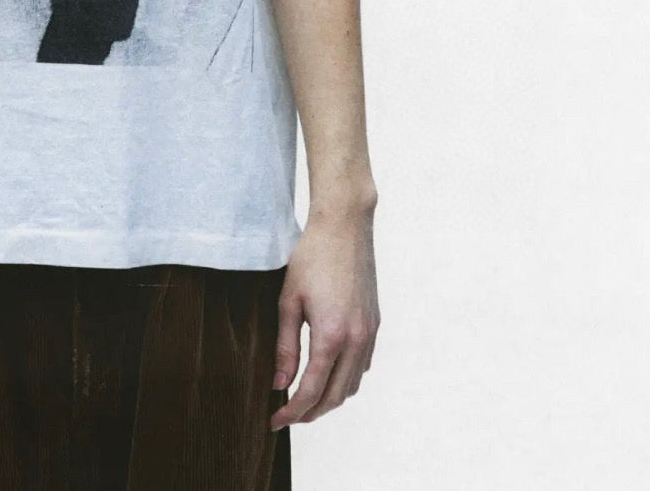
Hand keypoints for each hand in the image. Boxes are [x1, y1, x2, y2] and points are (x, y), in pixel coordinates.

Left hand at [270, 201, 379, 429]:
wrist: (345, 227)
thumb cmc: (311, 257)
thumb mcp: (288, 300)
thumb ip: (285, 346)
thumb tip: (279, 383)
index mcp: (332, 335)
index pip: (312, 390)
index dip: (292, 411)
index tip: (275, 421)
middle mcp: (356, 340)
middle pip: (335, 396)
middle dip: (311, 412)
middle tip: (287, 416)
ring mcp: (369, 333)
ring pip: (352, 384)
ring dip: (329, 398)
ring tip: (304, 398)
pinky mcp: (374, 324)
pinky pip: (362, 366)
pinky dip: (345, 379)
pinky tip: (327, 373)